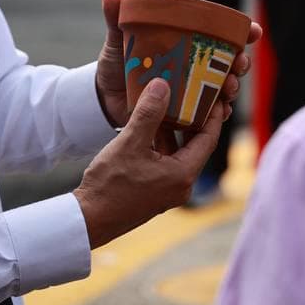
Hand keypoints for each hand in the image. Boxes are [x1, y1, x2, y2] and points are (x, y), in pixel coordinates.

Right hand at [74, 77, 226, 247]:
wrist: (89, 219)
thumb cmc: (110, 184)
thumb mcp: (130, 142)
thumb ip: (148, 113)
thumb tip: (162, 85)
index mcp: (183, 174)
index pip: (208, 139)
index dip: (213, 115)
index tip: (215, 95)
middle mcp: (181, 185)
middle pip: (195, 146)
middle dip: (192, 120)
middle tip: (192, 95)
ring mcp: (167, 191)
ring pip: (178, 154)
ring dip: (173, 131)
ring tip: (168, 104)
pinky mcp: (154, 192)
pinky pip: (165, 162)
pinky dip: (161, 144)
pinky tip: (148, 128)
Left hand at [94, 0, 262, 129]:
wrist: (104, 98)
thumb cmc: (117, 63)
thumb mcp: (117, 41)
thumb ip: (116, 20)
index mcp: (184, 42)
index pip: (220, 34)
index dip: (242, 32)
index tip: (254, 32)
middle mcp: (193, 64)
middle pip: (228, 61)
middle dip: (241, 62)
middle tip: (239, 63)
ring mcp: (192, 87)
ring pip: (223, 87)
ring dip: (232, 87)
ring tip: (228, 88)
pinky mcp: (186, 110)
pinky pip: (210, 113)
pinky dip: (219, 112)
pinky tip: (221, 111)